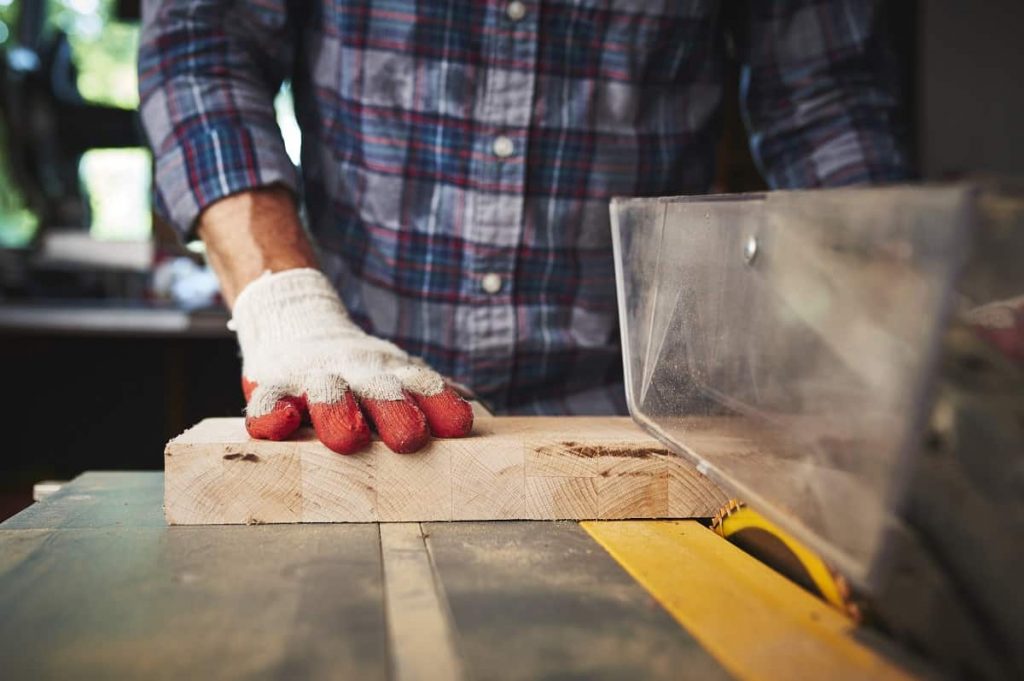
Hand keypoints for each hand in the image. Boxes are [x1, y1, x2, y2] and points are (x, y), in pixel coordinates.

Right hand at [232, 268, 472, 452]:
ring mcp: (315, 379)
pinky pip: (268, 399)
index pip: (423, 385)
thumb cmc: (359, 371)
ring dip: (337, 411)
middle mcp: (358, 376)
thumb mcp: (398, 375)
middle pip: (380, 390)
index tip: (460, 425)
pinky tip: (281, 424)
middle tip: (409, 438)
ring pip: (327, 392)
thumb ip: (433, 392)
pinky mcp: (273, 385)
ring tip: (348, 438)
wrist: (296, 323)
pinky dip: (272, 413)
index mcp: (394, 376)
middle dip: (395, 411)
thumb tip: (479, 406)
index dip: (441, 403)